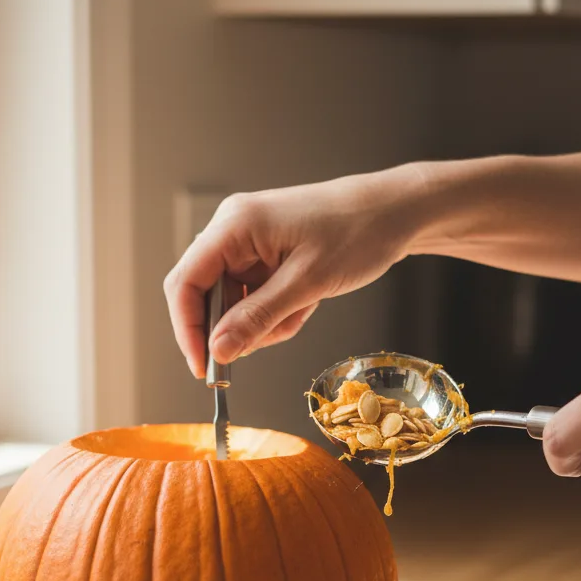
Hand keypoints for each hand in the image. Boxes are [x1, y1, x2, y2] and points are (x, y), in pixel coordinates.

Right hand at [163, 164, 429, 376]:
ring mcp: (249, 244)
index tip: (204, 367)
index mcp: (234, 225)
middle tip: (266, 341)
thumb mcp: (307, 283)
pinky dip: (278, 313)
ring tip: (302, 312)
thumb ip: (257, 318)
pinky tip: (306, 304)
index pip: (185, 283)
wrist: (395, 213)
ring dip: (264, 322)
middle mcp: (233, 230)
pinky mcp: (265, 256)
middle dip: (236, 327)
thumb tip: (217, 351)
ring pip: (234, 304)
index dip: (188, 330)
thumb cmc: (357, 233)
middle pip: (206, 296)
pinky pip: (256, 299)